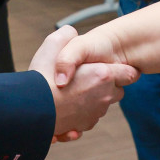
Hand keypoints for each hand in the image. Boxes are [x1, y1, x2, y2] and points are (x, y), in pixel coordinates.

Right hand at [30, 27, 137, 141]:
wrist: (29, 111)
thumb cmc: (41, 79)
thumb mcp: (53, 44)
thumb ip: (67, 34)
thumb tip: (72, 33)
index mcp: (103, 76)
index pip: (130, 74)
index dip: (123, 70)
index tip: (111, 67)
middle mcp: (104, 97)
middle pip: (117, 91)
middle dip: (106, 86)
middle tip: (85, 79)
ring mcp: (95, 114)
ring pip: (101, 105)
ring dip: (91, 100)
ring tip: (71, 93)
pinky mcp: (83, 127)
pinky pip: (87, 118)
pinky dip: (79, 114)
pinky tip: (65, 107)